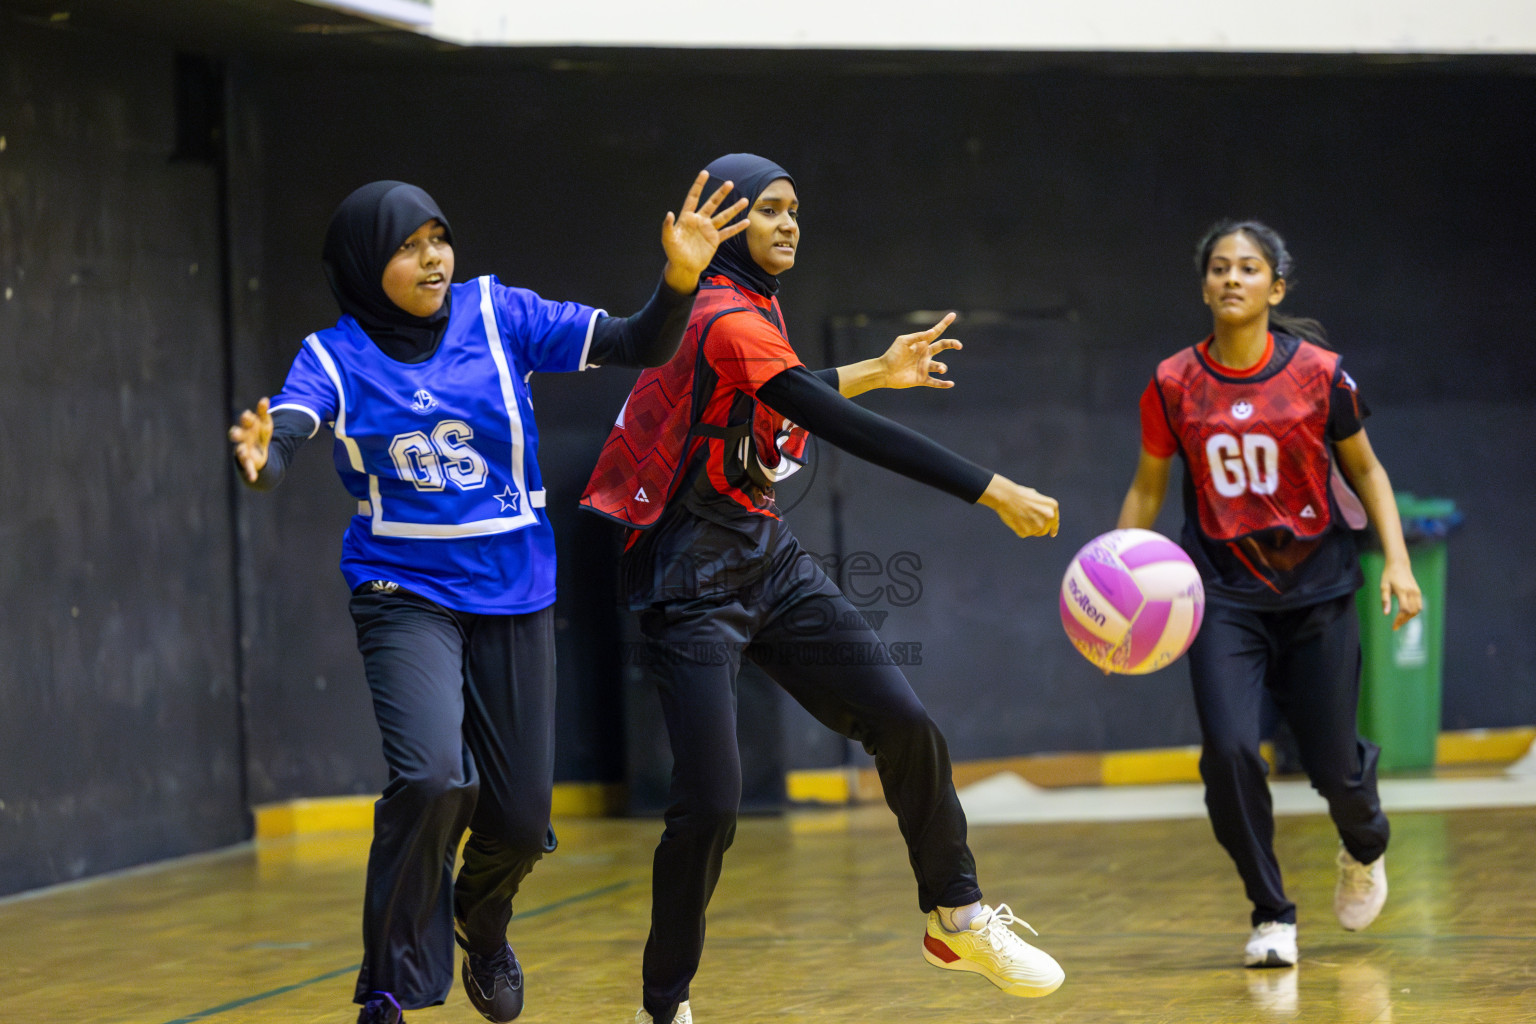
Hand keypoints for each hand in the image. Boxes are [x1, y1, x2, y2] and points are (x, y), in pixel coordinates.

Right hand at [229, 397, 272, 482]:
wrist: (257, 452)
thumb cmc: (260, 434)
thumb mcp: (264, 423)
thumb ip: (263, 412)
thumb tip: (265, 399)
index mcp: (248, 427)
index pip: (247, 420)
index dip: (248, 418)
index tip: (249, 415)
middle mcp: (243, 438)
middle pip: (238, 435)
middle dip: (236, 434)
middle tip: (234, 433)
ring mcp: (244, 450)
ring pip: (240, 450)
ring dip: (240, 451)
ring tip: (241, 452)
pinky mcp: (247, 462)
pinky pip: (248, 468)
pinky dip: (250, 473)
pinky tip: (253, 478)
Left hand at [661, 170, 748, 292]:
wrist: (684, 267)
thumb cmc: (673, 252)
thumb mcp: (668, 239)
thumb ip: (667, 226)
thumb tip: (669, 213)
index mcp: (687, 218)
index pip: (693, 198)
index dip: (698, 186)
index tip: (705, 173)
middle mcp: (699, 221)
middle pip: (711, 204)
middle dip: (720, 194)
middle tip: (729, 183)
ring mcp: (708, 230)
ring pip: (723, 216)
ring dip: (733, 209)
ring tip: (745, 200)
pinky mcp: (715, 240)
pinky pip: (727, 232)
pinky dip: (737, 228)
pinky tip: (746, 222)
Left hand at [878, 312, 962, 389]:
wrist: (884, 371)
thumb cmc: (892, 354)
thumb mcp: (904, 341)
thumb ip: (918, 336)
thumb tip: (932, 331)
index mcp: (921, 344)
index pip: (936, 332)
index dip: (944, 323)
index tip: (953, 315)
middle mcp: (925, 354)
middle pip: (942, 346)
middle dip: (952, 344)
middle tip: (959, 345)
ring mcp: (924, 367)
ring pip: (939, 366)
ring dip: (942, 367)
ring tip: (940, 369)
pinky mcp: (922, 379)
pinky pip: (935, 382)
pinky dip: (943, 384)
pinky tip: (950, 384)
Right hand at [978, 474, 1059, 537]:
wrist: (1007, 496)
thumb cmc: (1018, 494)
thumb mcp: (1035, 496)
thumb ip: (1041, 507)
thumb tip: (1040, 514)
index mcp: (1052, 506)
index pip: (1054, 521)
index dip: (1053, 528)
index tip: (1052, 534)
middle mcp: (1049, 516)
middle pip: (1044, 530)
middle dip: (1037, 528)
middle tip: (1026, 522)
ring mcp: (1039, 525)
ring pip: (1034, 533)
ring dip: (1027, 528)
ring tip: (1019, 517)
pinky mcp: (1028, 532)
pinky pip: (1024, 534)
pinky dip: (1018, 529)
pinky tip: (1015, 519)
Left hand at [1381, 558, 1422, 629]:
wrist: (1399, 564)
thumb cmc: (1389, 575)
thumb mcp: (1383, 586)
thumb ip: (1384, 600)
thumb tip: (1386, 614)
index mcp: (1403, 591)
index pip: (1404, 610)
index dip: (1399, 620)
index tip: (1394, 627)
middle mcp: (1412, 592)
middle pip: (1411, 612)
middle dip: (1404, 620)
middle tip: (1396, 626)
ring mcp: (1417, 592)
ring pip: (1417, 610)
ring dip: (1409, 617)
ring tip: (1400, 621)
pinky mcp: (1418, 592)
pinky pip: (1419, 606)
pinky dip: (1413, 612)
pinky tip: (1406, 614)